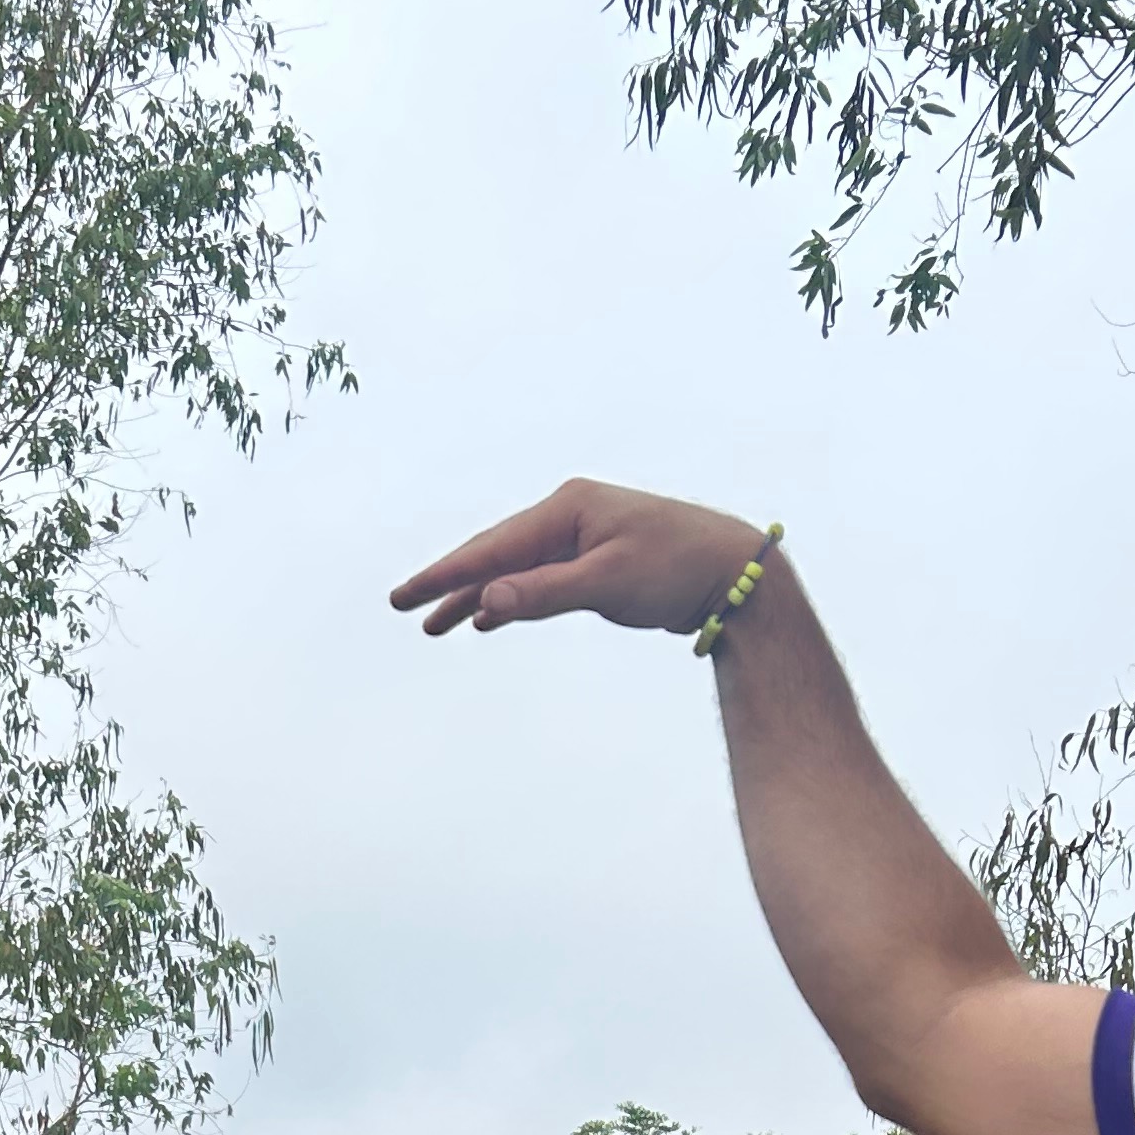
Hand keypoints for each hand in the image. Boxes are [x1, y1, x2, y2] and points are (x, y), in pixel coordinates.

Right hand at [391, 479, 770, 642]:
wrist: (731, 571)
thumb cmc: (676, 569)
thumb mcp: (608, 583)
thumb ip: (544, 592)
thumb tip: (485, 599)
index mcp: (567, 509)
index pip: (492, 547)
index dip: (444, 574)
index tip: (404, 596)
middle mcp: (568, 516)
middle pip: (494, 554)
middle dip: (448, 583)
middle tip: (403, 606)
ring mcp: (580, 538)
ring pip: (513, 569)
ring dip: (475, 596)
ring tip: (435, 625)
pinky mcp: (594, 561)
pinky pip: (538, 580)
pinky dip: (510, 598)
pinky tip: (487, 616)